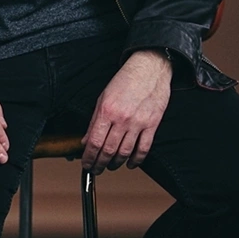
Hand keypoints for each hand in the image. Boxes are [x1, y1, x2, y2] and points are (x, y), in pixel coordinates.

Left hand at [81, 50, 171, 174]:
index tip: (86, 163)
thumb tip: (86, 140)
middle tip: (96, 169)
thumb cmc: (126, 80)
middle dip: (99, 164)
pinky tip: (130, 163)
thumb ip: (94, 120)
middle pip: (108, 151)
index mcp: (107, 111)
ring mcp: (138, 123)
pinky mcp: (152, 124)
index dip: (88, 157)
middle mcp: (122, 119)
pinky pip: (143, 148)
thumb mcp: (103, 97)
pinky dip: (136, 160)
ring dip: (116, 164)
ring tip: (111, 166)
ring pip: (125, 153)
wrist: (149, 68)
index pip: (94, 142)